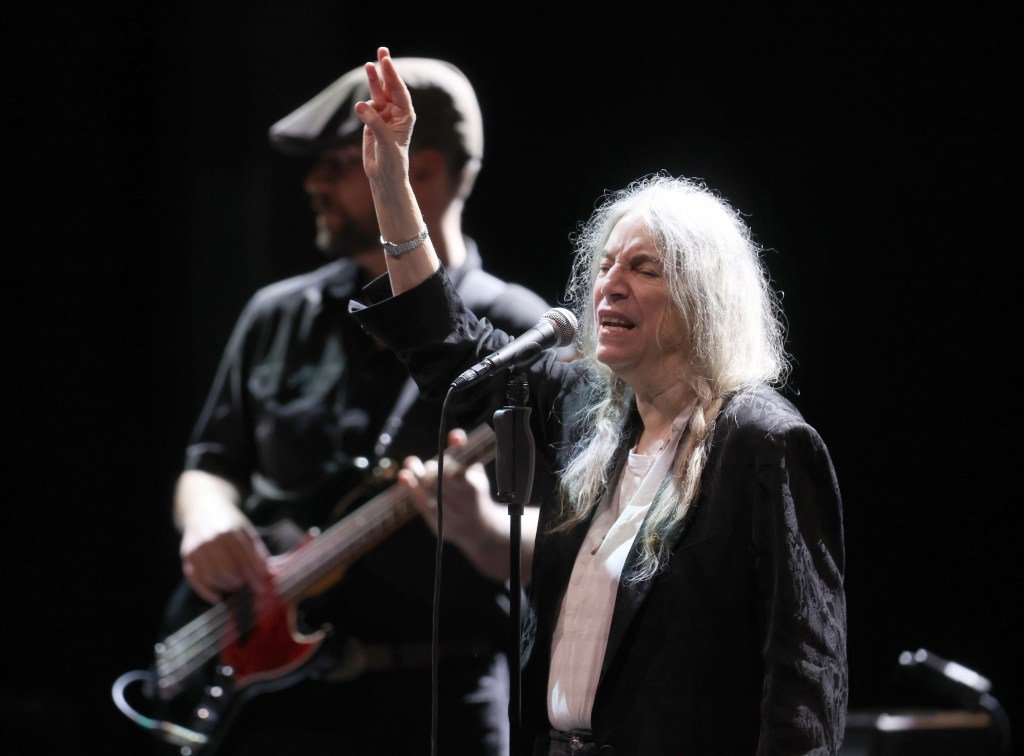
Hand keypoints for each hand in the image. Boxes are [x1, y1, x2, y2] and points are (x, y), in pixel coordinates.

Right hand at [178, 498, 272, 604]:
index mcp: (230, 531)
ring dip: (226, 586)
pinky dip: (207, 592)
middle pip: (228, 571)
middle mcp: (211, 539)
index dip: (255, 576)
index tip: (262, 589)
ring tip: (235, 585)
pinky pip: (195, 580)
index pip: (245, 559)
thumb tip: (272, 573)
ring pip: (212, 577)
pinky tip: (218, 598)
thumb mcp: (247, 531)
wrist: (203, 508)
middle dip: (241, 582)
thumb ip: (258, 552)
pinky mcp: (186, 555)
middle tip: (247, 586)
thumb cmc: (229, 522)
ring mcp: (196, 547)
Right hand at [354, 47, 414, 186]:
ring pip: (378, 94)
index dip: (392, 75)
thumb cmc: (392, 160)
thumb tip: (360, 106)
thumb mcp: (385, 141)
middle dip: (386, 70)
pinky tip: (362, 103)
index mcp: (406, 116)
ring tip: (369, 65)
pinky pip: (368, 106)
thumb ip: (373, 122)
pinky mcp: (372, 122)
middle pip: (390, 87)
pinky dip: (364, 101)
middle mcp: (396, 113)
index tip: (385, 60)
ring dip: (373, 80)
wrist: (385, 176)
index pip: (399, 91)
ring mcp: (384, 117)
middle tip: (382, 50)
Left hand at [399, 429, 501, 552]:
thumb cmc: (476, 496)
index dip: (456, 450)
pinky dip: (410, 488)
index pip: (460, 468)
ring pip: (428, 489)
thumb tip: (456, 437)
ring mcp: (447, 512)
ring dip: (417, 474)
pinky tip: (403, 477)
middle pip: (440, 478)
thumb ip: (467, 460)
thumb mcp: (478, 477)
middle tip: (430, 466)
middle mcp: (460, 501)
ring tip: (410, 464)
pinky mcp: (436, 521)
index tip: (455, 437)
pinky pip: (420, 503)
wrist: (480, 530)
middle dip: (433, 467)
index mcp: (473, 488)